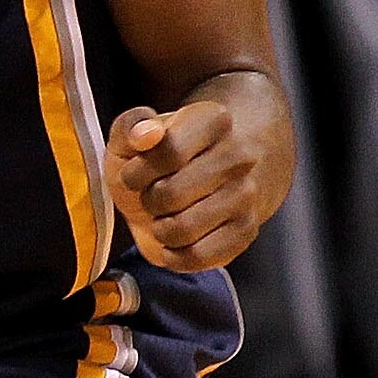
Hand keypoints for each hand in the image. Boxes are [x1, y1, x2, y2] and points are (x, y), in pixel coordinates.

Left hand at [105, 97, 268, 272]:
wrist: (205, 181)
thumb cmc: (160, 158)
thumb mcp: (135, 135)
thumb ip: (131, 126)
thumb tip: (146, 134)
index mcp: (213, 120)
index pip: (168, 152)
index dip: (137, 172)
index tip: (134, 175)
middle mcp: (239, 156)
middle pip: (171, 194)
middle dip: (148, 200)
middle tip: (151, 196)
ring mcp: (247, 195)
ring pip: (184, 229)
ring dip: (160, 229)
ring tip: (163, 217)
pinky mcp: (246, 231)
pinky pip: (201, 256)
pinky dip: (176, 256)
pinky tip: (172, 242)